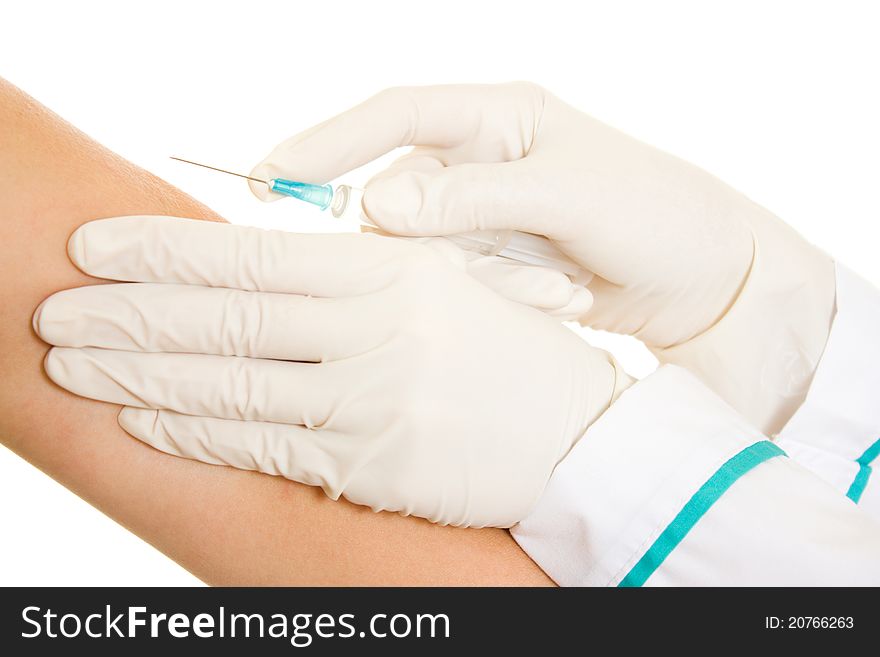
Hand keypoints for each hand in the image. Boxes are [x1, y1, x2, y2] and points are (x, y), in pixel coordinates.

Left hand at [34, 216, 631, 526]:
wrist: (582, 436)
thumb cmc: (509, 353)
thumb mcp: (444, 285)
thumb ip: (356, 276)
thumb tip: (254, 273)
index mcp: (393, 272)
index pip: (252, 257)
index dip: (163, 251)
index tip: (95, 246)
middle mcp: (377, 332)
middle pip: (224, 321)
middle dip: (127, 314)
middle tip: (56, 311)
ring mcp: (373, 404)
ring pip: (229, 386)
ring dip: (140, 376)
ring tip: (77, 364)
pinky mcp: (372, 466)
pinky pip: (263, 447)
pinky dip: (196, 432)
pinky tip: (147, 419)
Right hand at [249, 83, 835, 433]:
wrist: (710, 279)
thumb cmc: (654, 213)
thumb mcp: (568, 194)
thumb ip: (472, 197)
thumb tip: (375, 203)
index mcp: (498, 117)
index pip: (394, 115)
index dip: (325, 142)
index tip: (269, 177)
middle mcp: (483, 161)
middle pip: (400, 197)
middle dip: (426, 244)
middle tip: (488, 274)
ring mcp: (488, 217)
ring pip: (429, 253)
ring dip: (483, 280)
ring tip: (562, 289)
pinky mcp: (498, 264)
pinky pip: (462, 284)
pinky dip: (504, 298)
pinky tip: (565, 299)